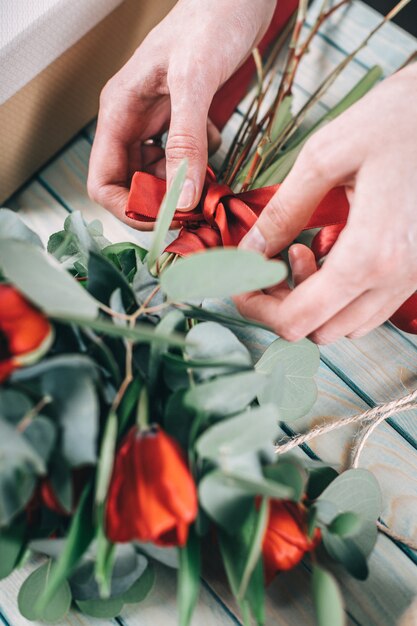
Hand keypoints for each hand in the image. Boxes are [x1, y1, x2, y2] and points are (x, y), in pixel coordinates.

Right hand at [87, 0, 275, 228]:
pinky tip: (214, 137)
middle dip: (162, 201)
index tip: (166, 218)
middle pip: (132, 184)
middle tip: (196, 207)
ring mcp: (156, 122)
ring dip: (184, 183)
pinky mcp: (180, 120)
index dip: (129, 208)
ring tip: (210, 173)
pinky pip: (183, 157)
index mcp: (119, 113)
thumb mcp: (194, 81)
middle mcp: (132, 122)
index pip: (103, 181)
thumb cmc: (209, 22)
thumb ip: (186, 141)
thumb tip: (183, 198)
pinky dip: (200, 161)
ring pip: (159, 175)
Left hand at [235, 64, 416, 343]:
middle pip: (321, 332)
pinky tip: (332, 251)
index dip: (257, 308)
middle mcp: (397, 278)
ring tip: (301, 250)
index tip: (240, 283)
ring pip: (347, 326)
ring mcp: (413, 277)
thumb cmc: (396, 118)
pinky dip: (340, 295)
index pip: (298, 319)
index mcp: (371, 255)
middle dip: (282, 306)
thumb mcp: (325, 156)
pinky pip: (371, 307)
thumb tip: (249, 250)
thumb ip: (283, 211)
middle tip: (267, 263)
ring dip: (313, 303)